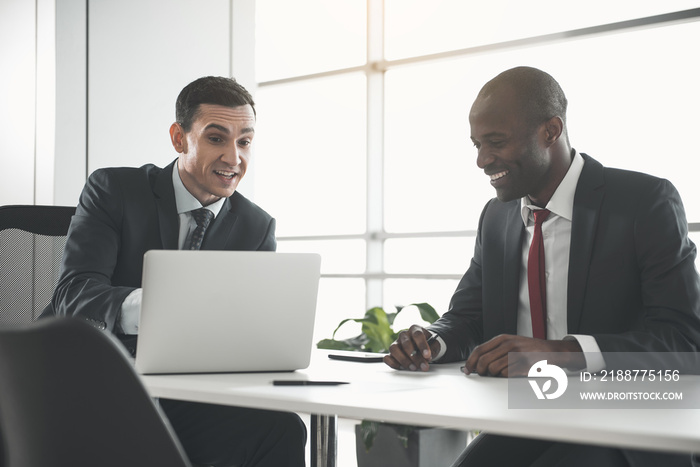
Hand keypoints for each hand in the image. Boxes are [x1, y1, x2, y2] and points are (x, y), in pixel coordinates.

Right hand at [384, 325, 440, 371]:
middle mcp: (404, 335)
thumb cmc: (429, 345)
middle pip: (406, 343)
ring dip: (404, 360)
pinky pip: (387, 358)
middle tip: (422, 366)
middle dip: (415, 357)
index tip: (427, 355)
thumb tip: (425, 359)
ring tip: (413, 368)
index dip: (422, 345)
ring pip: (394, 349)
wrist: (424, 347)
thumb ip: (431, 351)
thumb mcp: (434, 345)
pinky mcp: (392, 353)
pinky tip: (402, 368)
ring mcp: (397, 343)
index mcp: (415, 329)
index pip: (417, 334)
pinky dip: (393, 363)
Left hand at [463, 334, 584, 376]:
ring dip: (495, 374)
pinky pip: (507, 375)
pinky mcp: (525, 365)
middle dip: (481, 371)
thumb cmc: (530, 349)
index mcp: (503, 338)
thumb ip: (495, 350)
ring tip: (502, 372)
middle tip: (483, 374)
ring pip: (494, 369)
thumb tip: (476, 363)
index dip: (470, 361)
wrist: (553, 351)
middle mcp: (509, 345)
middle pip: (484, 361)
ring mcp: (517, 355)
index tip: (468, 370)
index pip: (479, 350)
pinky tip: (513, 372)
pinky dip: (506, 377)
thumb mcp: (511, 343)